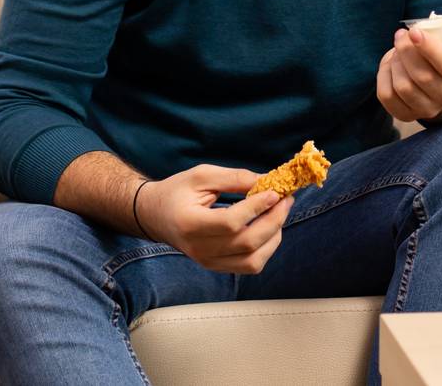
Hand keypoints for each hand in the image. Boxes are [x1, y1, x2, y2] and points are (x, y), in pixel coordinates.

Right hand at [139, 165, 293, 274]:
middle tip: (286, 199)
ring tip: (278, 213)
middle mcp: (199, 249)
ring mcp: (208, 262)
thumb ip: (235, 178)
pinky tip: (268, 227)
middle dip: (274, 220)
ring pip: (253, 261)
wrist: (155, 216)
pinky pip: (250, 265)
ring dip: (274, 236)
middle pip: (247, 243)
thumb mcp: (202, 175)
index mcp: (190, 224)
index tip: (275, 191)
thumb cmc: (177, 192)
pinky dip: (266, 248)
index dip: (257, 207)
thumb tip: (268, 181)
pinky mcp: (217, 266)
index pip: (230, 223)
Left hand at [377, 22, 441, 122]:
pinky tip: (391, 64)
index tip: (413, 31)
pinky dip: (384, 76)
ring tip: (398, 50)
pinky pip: (387, 96)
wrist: (441, 76)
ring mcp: (427, 109)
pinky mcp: (407, 114)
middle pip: (421, 77)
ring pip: (402, 86)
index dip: (428, 48)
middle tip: (400, 35)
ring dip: (395, 62)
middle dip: (405, 51)